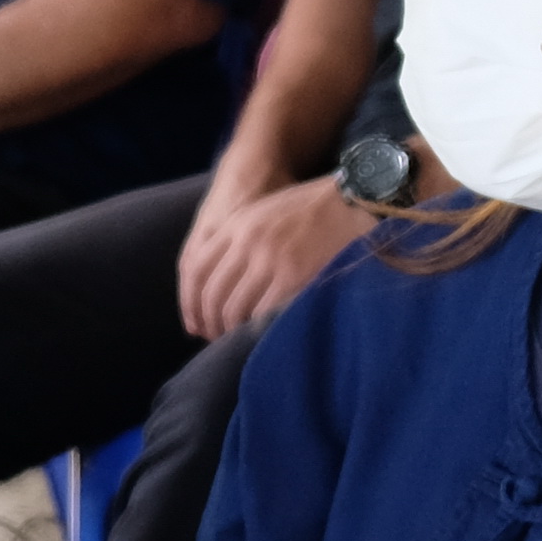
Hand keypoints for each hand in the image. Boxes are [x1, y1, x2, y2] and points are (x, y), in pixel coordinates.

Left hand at [179, 167, 372, 340]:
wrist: (351, 200)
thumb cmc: (310, 209)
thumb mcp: (264, 213)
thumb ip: (238, 239)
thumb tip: (220, 280)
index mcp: (236, 225)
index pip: (196, 270)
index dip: (191, 302)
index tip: (198, 320)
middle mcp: (247, 243)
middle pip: (212, 294)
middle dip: (210, 322)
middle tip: (216, 337)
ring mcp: (269, 261)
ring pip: (234, 308)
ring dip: (231, 330)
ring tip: (237, 340)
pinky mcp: (293, 277)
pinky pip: (263, 313)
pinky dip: (257, 329)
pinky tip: (260, 335)